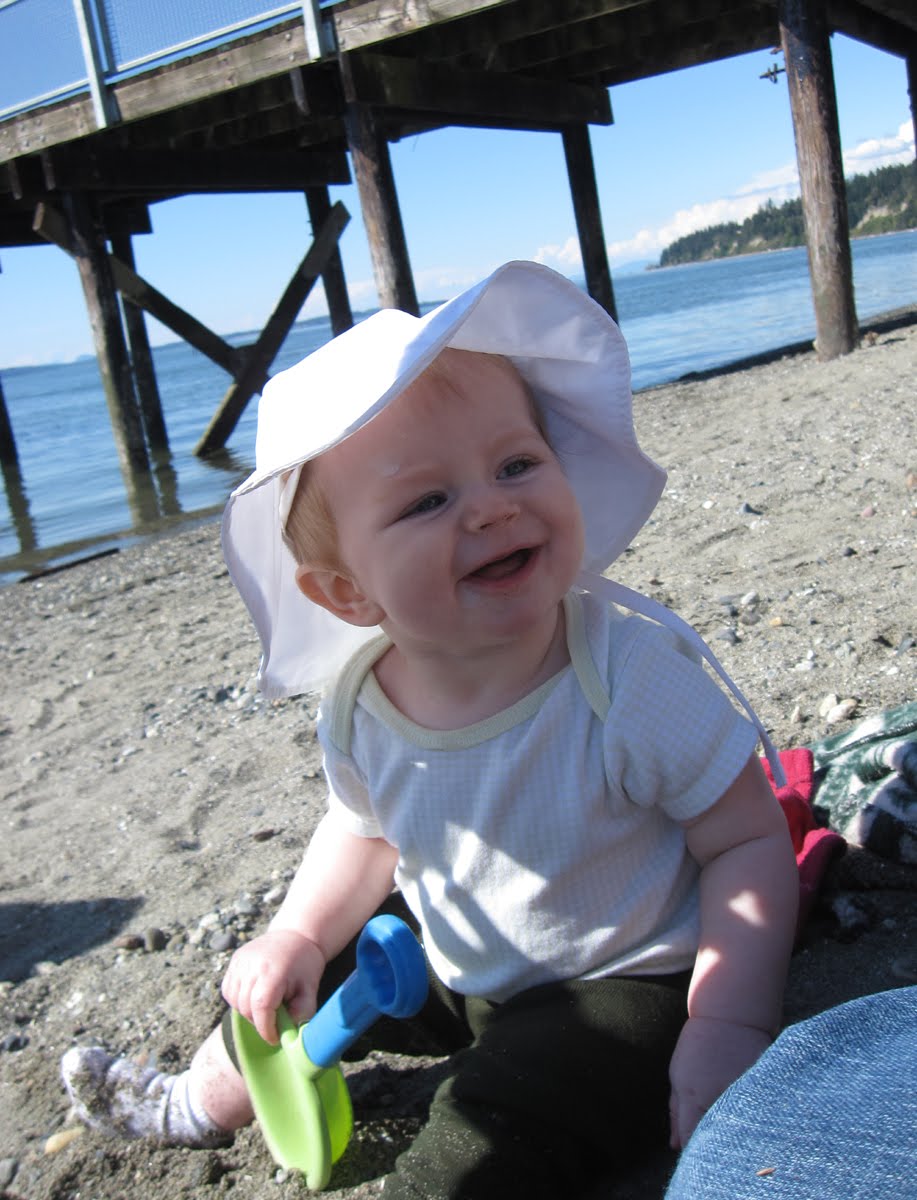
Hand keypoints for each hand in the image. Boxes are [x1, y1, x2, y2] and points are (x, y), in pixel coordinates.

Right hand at [221, 928, 325, 1044]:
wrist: (296, 935)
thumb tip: (290, 1034)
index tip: (274, 1038)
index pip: (261, 1008)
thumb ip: (302, 1012)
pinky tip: (254, 995)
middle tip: (274, 1021)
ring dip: (248, 1011)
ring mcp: (240, 961)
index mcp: (273, 972)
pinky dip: (238, 999)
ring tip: (266, 1005)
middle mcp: (252, 965)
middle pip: (246, 1007)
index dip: (266, 1028)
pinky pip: (229, 990)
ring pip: (235, 1001)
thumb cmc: (305, 964)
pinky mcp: (234, 960)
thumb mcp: (311, 988)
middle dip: (259, 1021)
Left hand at [668, 1015, 772, 1148]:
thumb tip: (675, 1146)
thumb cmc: (698, 1044)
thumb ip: (676, 1113)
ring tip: (729, 1111)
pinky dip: (750, 1116)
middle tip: (714, 1133)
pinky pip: (755, 1114)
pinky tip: (747, 1103)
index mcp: (693, 1098)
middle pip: (716, 1139)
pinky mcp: (762, 1090)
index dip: (692, 1150)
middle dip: (713, 1143)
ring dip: (733, 1129)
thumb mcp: (678, 1074)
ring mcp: (742, 1096)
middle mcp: (718, 1101)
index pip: (691, 1139)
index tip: (695, 1152)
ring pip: (738, 1130)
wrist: (731, 1016)